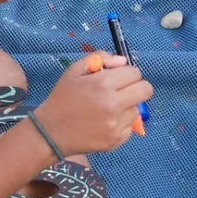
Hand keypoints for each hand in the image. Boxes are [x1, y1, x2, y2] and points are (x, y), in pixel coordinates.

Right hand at [32, 52, 153, 158]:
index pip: (135, 73)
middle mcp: (113, 104)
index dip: (127, 73)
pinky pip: (131, 126)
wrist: (50, 132)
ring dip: (128, 106)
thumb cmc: (62, 98)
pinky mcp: (116, 140)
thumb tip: (122, 61)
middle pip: (146, 90)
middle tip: (123, 91)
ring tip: (109, 108)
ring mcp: (116, 124)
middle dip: (136, 87)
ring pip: (138, 108)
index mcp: (103, 83)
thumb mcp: (74, 71)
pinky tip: (106, 122)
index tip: (118, 78)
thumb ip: (98, 58)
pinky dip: (122, 123)